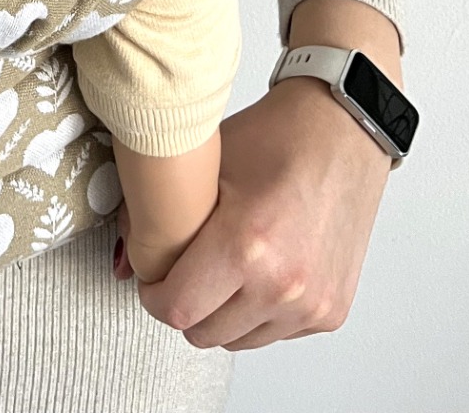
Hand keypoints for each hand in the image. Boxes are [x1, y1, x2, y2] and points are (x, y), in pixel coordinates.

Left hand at [111, 0, 401, 347]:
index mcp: (246, 245)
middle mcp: (282, 285)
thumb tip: (125, 260)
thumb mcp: (206, 163)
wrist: (343, 128)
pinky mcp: (331, 311)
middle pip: (203, 333)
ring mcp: (311, 304)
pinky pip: (274, 333)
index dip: (154, 293)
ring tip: (225, 265)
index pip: (177, 308)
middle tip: (185, 268)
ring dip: (223, 312)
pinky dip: (259, 311)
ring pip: (238, 340)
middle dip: (186, 304)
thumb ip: (159, 214)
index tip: (152, 275)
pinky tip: (260, 269)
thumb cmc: (276, 136)